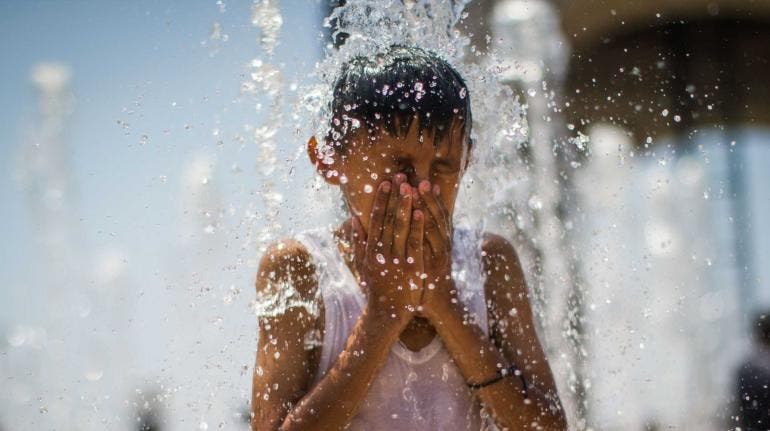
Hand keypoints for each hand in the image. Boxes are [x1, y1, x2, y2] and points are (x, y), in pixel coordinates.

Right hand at [351, 175, 425, 318]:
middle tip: (400, 176)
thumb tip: (353, 219)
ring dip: (406, 206)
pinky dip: (418, 228)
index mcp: (370, 249)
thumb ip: (357, 242)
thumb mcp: (361, 264)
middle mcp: (382, 253)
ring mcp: (397, 260)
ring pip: (402, 228)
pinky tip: (422, 212)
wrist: (387, 313)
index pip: (375, 219)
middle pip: (389, 219)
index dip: (381, 200)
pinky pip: (416, 244)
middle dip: (395, 197)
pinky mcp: (412, 268)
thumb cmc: (375, 287)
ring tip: (411, 187)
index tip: (385, 182)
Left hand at [416, 179, 457, 320]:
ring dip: (426, 204)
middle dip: (427, 197)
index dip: (432, 199)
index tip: (425, 182)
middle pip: (436, 216)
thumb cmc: (429, 278)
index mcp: (441, 242)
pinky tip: (420, 212)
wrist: (436, 305)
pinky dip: (425, 226)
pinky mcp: (430, 265)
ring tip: (417, 188)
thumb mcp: (429, 255)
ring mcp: (437, 255)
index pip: (438, 215)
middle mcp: (442, 246)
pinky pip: (428, 241)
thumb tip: (420, 215)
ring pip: (434, 224)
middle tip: (419, 179)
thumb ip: (428, 237)